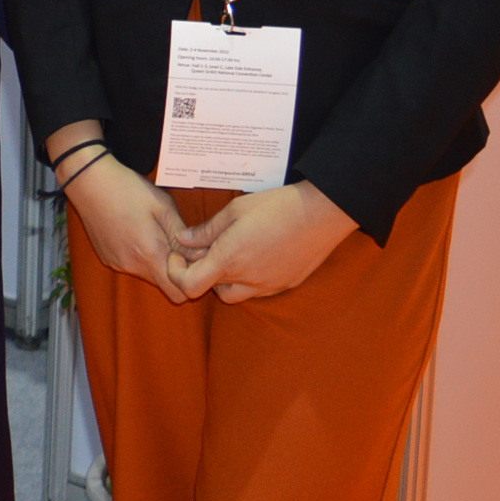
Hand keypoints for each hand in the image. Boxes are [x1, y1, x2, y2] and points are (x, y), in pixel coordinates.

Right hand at [55, 130, 208, 301]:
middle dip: (174, 271)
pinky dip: (139, 257)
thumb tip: (201, 257)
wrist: (89, 182)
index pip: (179, 294)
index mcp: (151, 254)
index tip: (189, 256)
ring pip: (147, 276)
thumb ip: (182, 237)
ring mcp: (118, 263)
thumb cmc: (129, 189)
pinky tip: (135, 232)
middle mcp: (133, 266)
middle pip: (163, 286)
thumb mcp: (163, 207)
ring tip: (153, 232)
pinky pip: (131, 266)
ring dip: (156, 262)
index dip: (190, 279)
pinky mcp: (107, 258)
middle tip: (175, 242)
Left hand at [167, 181, 357, 302]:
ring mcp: (268, 286)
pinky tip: (255, 255)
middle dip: (201, 271)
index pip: (190, 286)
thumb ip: (206, 230)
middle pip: (209, 289)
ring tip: (231, 253)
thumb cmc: (277, 206)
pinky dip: (247, 279)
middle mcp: (247, 279)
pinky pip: (256, 291)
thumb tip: (183, 240)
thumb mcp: (234, 211)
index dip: (177, 273)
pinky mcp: (284, 285)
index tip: (180, 256)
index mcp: (229, 259)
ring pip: (233, 294)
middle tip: (206, 248)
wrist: (322, 214)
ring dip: (224, 280)